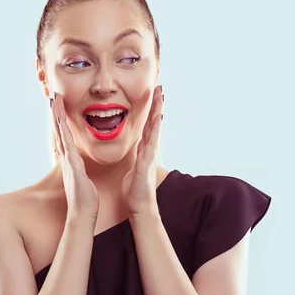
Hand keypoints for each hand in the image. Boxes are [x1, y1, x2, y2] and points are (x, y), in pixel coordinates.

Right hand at [51, 92, 98, 220]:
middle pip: (59, 131)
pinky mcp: (72, 168)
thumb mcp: (82, 177)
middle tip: (52, 95)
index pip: (64, 135)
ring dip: (57, 118)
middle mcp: (66, 158)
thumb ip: (79, 168)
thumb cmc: (85, 197)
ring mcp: (68, 162)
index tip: (59, 104)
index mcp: (70, 159)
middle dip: (55, 113)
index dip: (60, 119)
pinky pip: (67, 147)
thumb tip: (77, 163)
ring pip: (61, 135)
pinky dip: (63, 135)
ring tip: (54, 102)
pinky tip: (61, 124)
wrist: (84, 212)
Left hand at [121, 85, 163, 216]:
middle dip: (157, 105)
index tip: (152, 95)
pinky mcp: (146, 162)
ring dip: (158, 112)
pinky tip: (157, 119)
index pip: (147, 126)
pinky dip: (154, 130)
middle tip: (160, 87)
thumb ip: (136, 160)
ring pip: (155, 129)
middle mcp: (149, 150)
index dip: (150, 111)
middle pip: (154, 123)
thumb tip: (137, 155)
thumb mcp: (133, 170)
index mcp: (143, 151)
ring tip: (161, 97)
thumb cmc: (135, 191)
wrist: (140, 207)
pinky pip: (150, 142)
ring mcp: (149, 155)